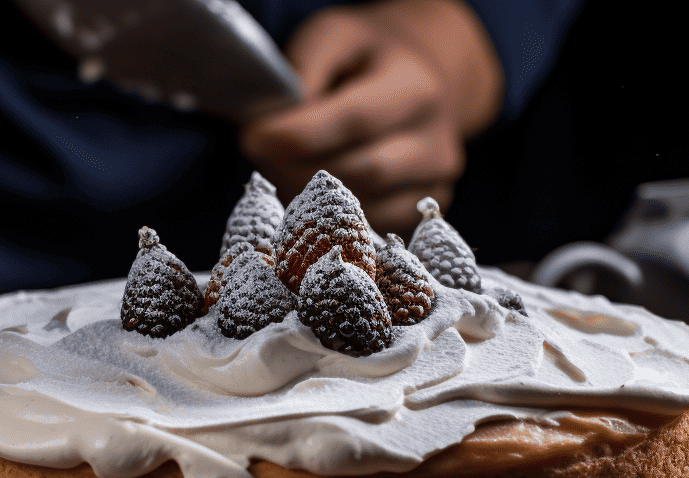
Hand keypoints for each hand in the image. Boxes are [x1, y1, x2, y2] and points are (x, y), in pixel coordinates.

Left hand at [239, 0, 502, 232]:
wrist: (425, 77)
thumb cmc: (368, 57)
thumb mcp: (334, 36)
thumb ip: (304, 68)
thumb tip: (276, 119)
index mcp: (416, 87)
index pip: (355, 120)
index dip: (298, 135)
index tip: (252, 137)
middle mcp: (435, 141)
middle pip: (358, 172)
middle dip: (295, 168)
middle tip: (259, 153)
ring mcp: (435, 182)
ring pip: (361, 209)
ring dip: (308, 196)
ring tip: (281, 167)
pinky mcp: (424, 210)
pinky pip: (369, 229)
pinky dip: (331, 218)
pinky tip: (310, 191)